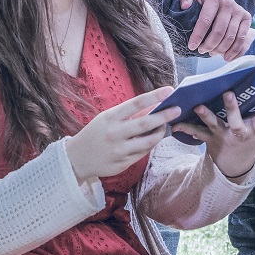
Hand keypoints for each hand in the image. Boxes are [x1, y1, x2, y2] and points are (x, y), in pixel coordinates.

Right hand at [62, 87, 179, 181]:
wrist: (77, 158)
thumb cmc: (95, 133)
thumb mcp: (107, 119)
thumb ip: (128, 114)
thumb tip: (153, 107)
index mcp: (110, 118)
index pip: (135, 104)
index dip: (154, 96)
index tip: (169, 90)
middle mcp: (115, 134)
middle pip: (145, 123)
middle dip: (164, 116)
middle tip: (178, 109)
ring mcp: (119, 150)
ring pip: (148, 141)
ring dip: (161, 132)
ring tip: (166, 126)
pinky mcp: (123, 163)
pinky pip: (143, 153)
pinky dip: (151, 144)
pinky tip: (154, 138)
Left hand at [172, 88, 254, 179]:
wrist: (235, 164)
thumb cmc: (254, 140)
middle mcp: (240, 133)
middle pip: (238, 121)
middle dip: (233, 108)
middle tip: (230, 93)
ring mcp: (224, 136)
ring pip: (215, 125)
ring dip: (206, 116)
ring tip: (199, 106)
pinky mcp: (210, 138)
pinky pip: (197, 132)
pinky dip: (186, 128)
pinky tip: (175, 125)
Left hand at [178, 0, 252, 59]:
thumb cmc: (204, 1)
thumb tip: (184, 6)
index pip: (205, 20)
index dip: (198, 35)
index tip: (192, 46)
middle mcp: (228, 3)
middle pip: (219, 31)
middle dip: (209, 45)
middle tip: (202, 51)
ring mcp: (239, 11)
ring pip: (231, 37)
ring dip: (220, 49)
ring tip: (212, 53)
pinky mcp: (247, 18)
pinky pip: (242, 38)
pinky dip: (234, 51)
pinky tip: (226, 57)